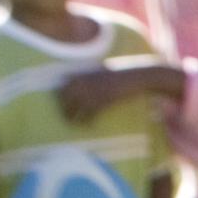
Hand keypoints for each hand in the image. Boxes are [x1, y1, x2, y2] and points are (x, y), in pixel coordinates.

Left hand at [57, 60, 182, 122]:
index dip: (60, 98)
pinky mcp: (101, 102)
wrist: (137, 78)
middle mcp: (83, 83)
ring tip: (74, 123)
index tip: (61, 104)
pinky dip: (87, 122)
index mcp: (82, 74)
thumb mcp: (101, 72)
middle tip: (67, 117)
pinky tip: (89, 125)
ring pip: (74, 109)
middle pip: (65, 99)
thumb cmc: (121, 75)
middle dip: (64, 109)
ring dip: (73, 118)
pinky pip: (89, 115)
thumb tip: (76, 86)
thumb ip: (88, 77)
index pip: (62, 87)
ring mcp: (92, 92)